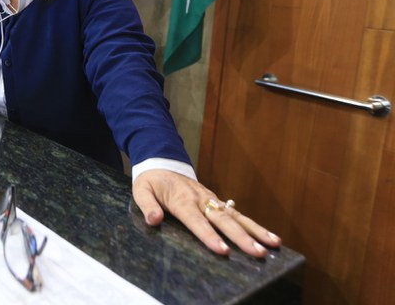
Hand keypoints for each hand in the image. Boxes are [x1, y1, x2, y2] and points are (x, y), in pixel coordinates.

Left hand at [132, 169, 281, 256]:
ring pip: (236, 216)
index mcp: (181, 199)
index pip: (196, 220)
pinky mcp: (217, 201)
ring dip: (255, 231)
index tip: (223, 250)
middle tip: (258, 252)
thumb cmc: (151, 181)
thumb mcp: (141, 190)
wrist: (162, 162)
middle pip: (223, 220)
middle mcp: (200, 199)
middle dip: (241, 238)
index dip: (209, 236)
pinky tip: (270, 237)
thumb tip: (154, 220)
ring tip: (274, 244)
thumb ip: (147, 205)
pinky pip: (237, 214)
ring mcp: (211, 199)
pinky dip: (254, 225)